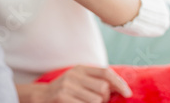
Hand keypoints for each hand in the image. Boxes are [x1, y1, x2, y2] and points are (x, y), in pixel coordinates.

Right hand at [17, 65, 132, 102]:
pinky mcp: (62, 97)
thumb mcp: (79, 80)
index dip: (119, 83)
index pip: (105, 72)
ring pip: (96, 100)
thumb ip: (96, 81)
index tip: (128, 94)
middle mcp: (73, 75)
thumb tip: (121, 89)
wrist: (41, 97)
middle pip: (103, 88)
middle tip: (98, 101)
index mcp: (80, 69)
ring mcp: (67, 86)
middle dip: (105, 98)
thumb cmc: (66, 91)